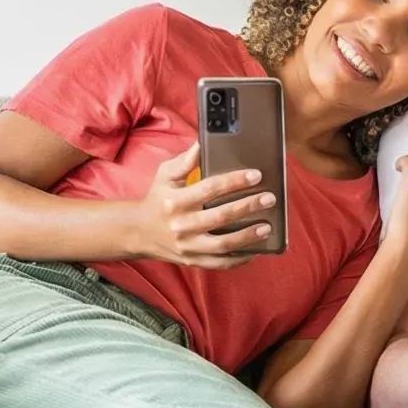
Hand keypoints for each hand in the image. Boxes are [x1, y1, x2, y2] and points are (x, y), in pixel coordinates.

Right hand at [132, 142, 274, 268]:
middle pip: (220, 217)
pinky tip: (255, 251)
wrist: (138, 232)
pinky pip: (219, 264)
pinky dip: (239, 260)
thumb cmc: (157, 200)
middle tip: (268, 199)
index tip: (256, 175)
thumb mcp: (165, 176)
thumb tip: (202, 143)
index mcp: (175, 200)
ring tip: (267, 227)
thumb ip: (184, 161)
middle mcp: (181, 224)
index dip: (235, 181)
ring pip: (222, 245)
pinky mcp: (192, 261)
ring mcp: (187, 246)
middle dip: (247, 207)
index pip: (210, 189)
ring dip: (247, 237)